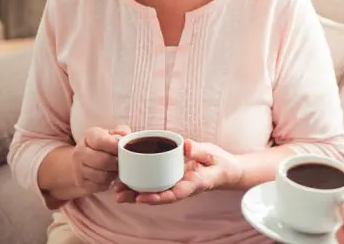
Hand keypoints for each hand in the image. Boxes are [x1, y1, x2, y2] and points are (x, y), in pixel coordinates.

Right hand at [72, 125, 129, 193]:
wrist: (85, 159)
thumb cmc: (105, 144)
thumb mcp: (112, 134)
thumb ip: (121, 133)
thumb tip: (126, 135)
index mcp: (88, 136)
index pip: (101, 141)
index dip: (116, 146)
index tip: (124, 149)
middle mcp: (79, 152)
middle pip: (103, 161)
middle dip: (118, 162)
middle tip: (124, 161)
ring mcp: (78, 169)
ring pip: (103, 176)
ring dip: (114, 174)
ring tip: (117, 168)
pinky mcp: (81, 183)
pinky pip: (100, 186)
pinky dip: (109, 183)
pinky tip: (110, 175)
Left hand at [115, 140, 242, 204]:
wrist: (226, 169)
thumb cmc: (221, 163)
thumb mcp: (213, 155)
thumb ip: (199, 151)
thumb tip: (186, 145)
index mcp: (192, 184)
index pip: (173, 194)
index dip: (156, 198)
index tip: (141, 198)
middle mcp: (181, 187)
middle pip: (157, 196)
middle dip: (137, 197)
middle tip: (119, 194)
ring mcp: (176, 182)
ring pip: (154, 190)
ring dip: (135, 191)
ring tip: (116, 189)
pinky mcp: (172, 176)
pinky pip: (156, 182)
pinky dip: (142, 182)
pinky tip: (128, 178)